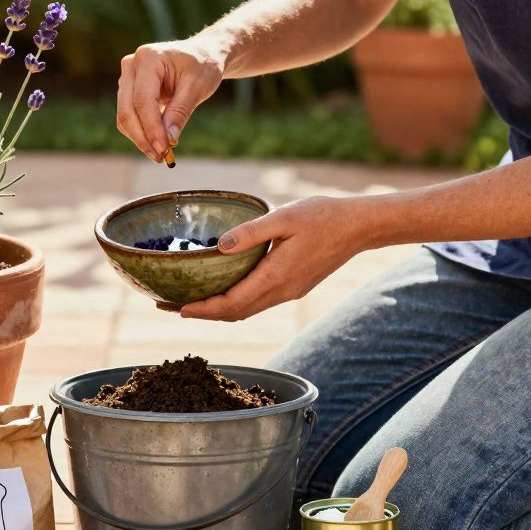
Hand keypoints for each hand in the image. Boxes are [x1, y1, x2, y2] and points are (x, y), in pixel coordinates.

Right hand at [116, 38, 226, 162]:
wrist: (201, 54)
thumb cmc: (202, 66)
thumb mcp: (197, 87)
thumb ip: (180, 112)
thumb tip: (168, 141)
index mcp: (148, 58)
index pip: (143, 101)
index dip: (151, 129)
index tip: (164, 150)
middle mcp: (131, 65)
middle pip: (128, 110)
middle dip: (143, 138)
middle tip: (161, 158)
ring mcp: (127, 77)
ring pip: (125, 116)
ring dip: (141, 138)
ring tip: (161, 154)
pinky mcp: (128, 90)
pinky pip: (129, 116)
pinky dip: (141, 132)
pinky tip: (157, 143)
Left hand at [180, 197, 367, 320]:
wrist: (359, 227)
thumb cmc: (323, 216)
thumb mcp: (284, 217)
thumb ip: (251, 232)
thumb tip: (219, 247)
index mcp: (276, 277)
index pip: (231, 304)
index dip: (202, 310)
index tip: (176, 309)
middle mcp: (282, 292)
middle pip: (235, 313)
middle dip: (203, 313)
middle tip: (170, 306)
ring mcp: (289, 292)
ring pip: (247, 310)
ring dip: (218, 310)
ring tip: (190, 302)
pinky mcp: (294, 287)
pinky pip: (258, 302)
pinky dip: (235, 302)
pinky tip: (223, 291)